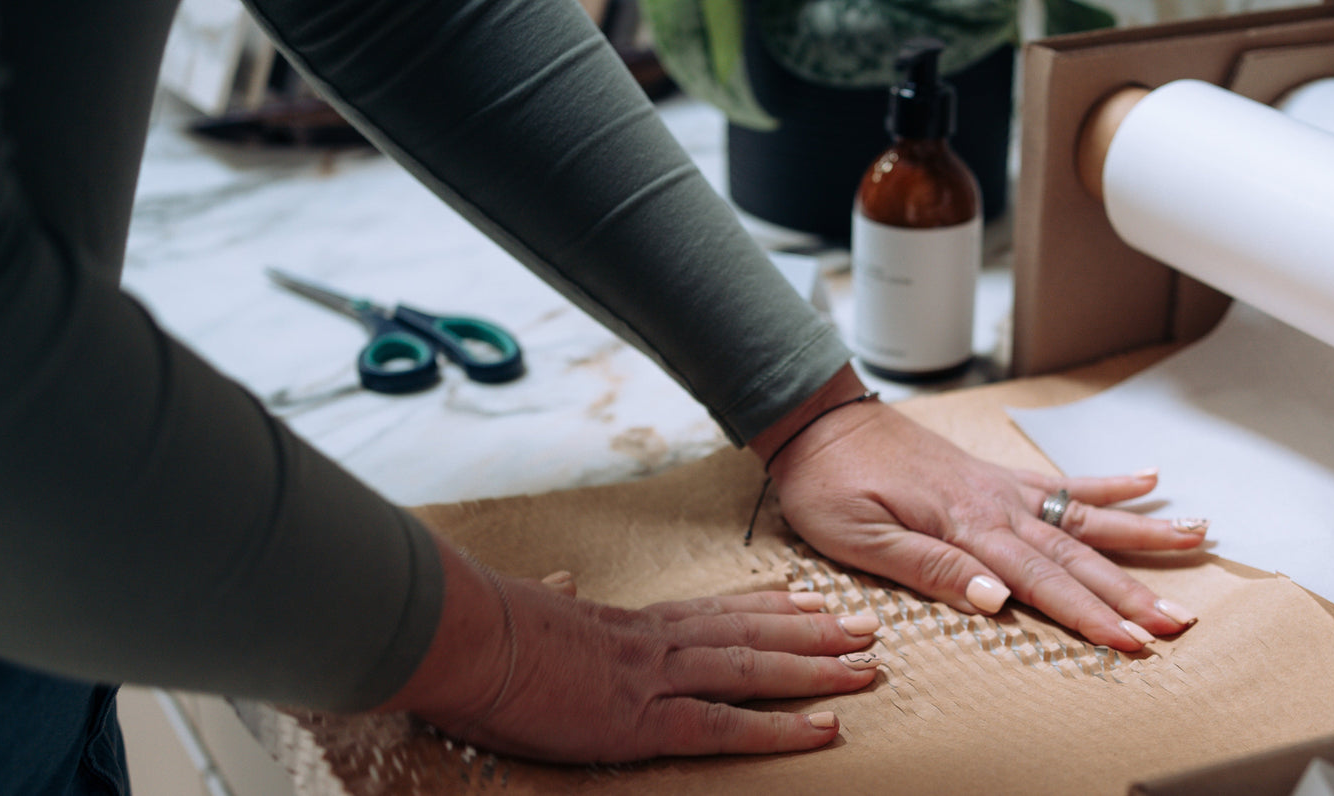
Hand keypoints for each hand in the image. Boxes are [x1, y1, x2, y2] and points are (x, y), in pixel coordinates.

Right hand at [379, 545, 880, 762]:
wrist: (463, 637)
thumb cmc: (484, 630)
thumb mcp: (531, 607)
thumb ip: (556, 598)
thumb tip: (560, 583)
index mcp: (630, 623)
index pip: (718, 610)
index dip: (771, 606)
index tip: (811, 598)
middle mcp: (657, 642)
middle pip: (754, 632)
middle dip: (817, 632)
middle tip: (870, 626)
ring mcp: (655, 678)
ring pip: (756, 670)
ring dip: (818, 670)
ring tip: (867, 668)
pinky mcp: (643, 719)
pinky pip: (727, 726)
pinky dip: (781, 729)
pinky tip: (823, 729)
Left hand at [753, 368, 1206, 651]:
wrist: (821, 422)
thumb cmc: (830, 484)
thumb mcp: (858, 538)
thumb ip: (928, 567)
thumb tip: (996, 597)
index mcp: (965, 526)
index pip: (1040, 582)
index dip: (1089, 615)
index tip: (1131, 641)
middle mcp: (995, 505)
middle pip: (1077, 556)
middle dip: (1131, 592)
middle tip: (1179, 621)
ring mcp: (1000, 488)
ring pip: (1083, 517)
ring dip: (1140, 536)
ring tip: (1197, 541)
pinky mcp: (994, 478)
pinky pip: (1060, 481)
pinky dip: (1107, 483)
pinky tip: (1150, 483)